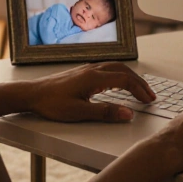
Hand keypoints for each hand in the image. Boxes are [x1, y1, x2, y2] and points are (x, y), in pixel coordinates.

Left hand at [26, 63, 155, 122]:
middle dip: (139, 82)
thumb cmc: (51, 103)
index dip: (139, 90)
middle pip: (123, 70)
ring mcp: (86, 69)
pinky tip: (119, 84)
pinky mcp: (82, 73)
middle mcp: (92, 70)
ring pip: (115, 67)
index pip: (124, 79)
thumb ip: (105, 112)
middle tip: (150, 96)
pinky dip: (119, 75)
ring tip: (139, 90)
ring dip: (130, 77)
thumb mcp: (79, 112)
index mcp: (93, 78)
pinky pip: (107, 69)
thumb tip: (128, 113)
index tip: (149, 100)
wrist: (32, 94)